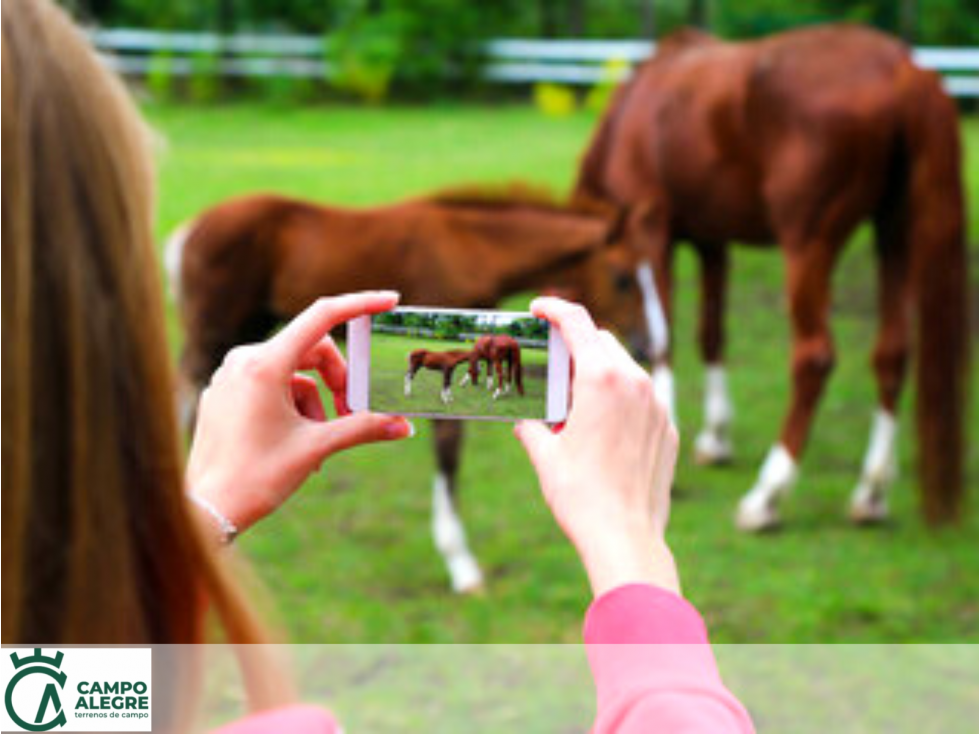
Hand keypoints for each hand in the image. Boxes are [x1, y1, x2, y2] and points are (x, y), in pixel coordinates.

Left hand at [186, 292, 412, 537]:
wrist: (207, 510)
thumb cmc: (256, 478)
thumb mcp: (316, 447)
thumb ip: (363, 428)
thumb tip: (404, 426)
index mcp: (264, 365)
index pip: (322, 317)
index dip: (360, 305)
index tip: (389, 301)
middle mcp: (242, 361)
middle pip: (310, 351)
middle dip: (338, 380)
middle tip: (354, 414)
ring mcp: (229, 377)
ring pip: (292, 373)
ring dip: (316, 401)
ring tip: (319, 443)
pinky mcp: (223, 394)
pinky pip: (269, 386)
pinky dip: (292, 406)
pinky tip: (296, 443)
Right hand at [515, 297, 680, 597]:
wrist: (625, 537)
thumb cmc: (580, 495)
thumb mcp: (545, 455)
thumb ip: (532, 427)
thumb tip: (525, 423)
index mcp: (601, 379)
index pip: (577, 322)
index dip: (554, 308)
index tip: (538, 308)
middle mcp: (635, 383)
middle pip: (603, 342)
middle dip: (576, 345)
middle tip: (551, 365)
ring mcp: (657, 406)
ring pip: (625, 370)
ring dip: (599, 374)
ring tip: (574, 403)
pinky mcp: (667, 429)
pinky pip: (642, 400)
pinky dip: (619, 401)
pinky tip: (601, 430)